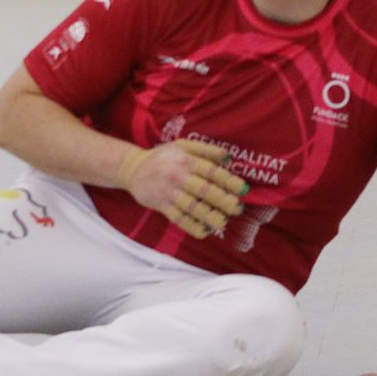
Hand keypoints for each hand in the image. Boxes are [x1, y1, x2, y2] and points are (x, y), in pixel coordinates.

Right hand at [116, 139, 248, 238]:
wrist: (133, 168)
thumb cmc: (163, 157)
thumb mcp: (182, 146)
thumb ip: (206, 149)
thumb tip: (229, 156)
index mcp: (186, 160)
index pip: (211, 171)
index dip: (229, 181)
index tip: (242, 190)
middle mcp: (178, 176)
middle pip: (205, 191)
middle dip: (224, 201)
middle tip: (237, 208)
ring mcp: (169, 192)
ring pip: (193, 207)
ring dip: (211, 217)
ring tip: (223, 222)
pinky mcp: (161, 205)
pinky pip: (179, 219)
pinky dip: (192, 227)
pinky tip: (204, 231)